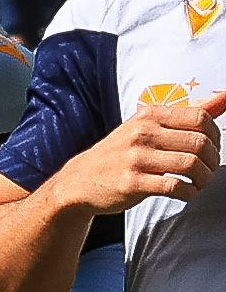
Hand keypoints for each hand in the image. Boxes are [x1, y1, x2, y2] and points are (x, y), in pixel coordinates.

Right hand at [90, 93, 217, 212]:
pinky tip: (186, 193)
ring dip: (204, 178)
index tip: (212, 148)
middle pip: (200, 142)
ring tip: (200, 183)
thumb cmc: (120, 153)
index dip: (215, 135)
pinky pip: (174, 187)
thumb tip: (225, 98)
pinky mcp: (131, 183)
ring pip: (191, 165)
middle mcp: (141, 133)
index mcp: (149, 116)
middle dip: (213, 160)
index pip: (200, 117)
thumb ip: (186, 114)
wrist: (79, 180)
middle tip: (208, 170)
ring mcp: (135, 158)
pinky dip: (189, 193)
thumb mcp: (146, 126)